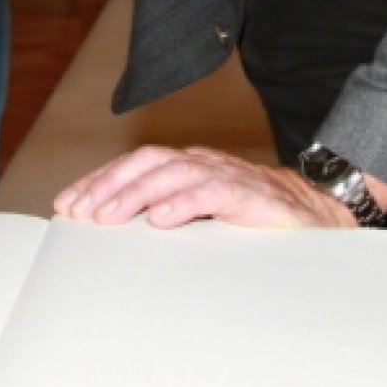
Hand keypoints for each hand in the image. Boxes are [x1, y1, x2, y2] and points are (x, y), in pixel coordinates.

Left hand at [53, 145, 386, 229]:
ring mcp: (226, 175)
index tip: (68, 203)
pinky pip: (212, 193)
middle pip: (145, 163)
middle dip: (107, 185)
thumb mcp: (204, 210)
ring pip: (172, 175)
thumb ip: (167, 209)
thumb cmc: (256, 211)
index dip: (99, 181)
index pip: (134, 166)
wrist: (319, 210)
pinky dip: (183, 203)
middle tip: (79, 211)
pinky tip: (161, 218)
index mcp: (187, 165)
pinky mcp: (250, 195)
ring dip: (134, 195)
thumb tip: (116, 223)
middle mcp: (202, 163)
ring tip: (107, 217)